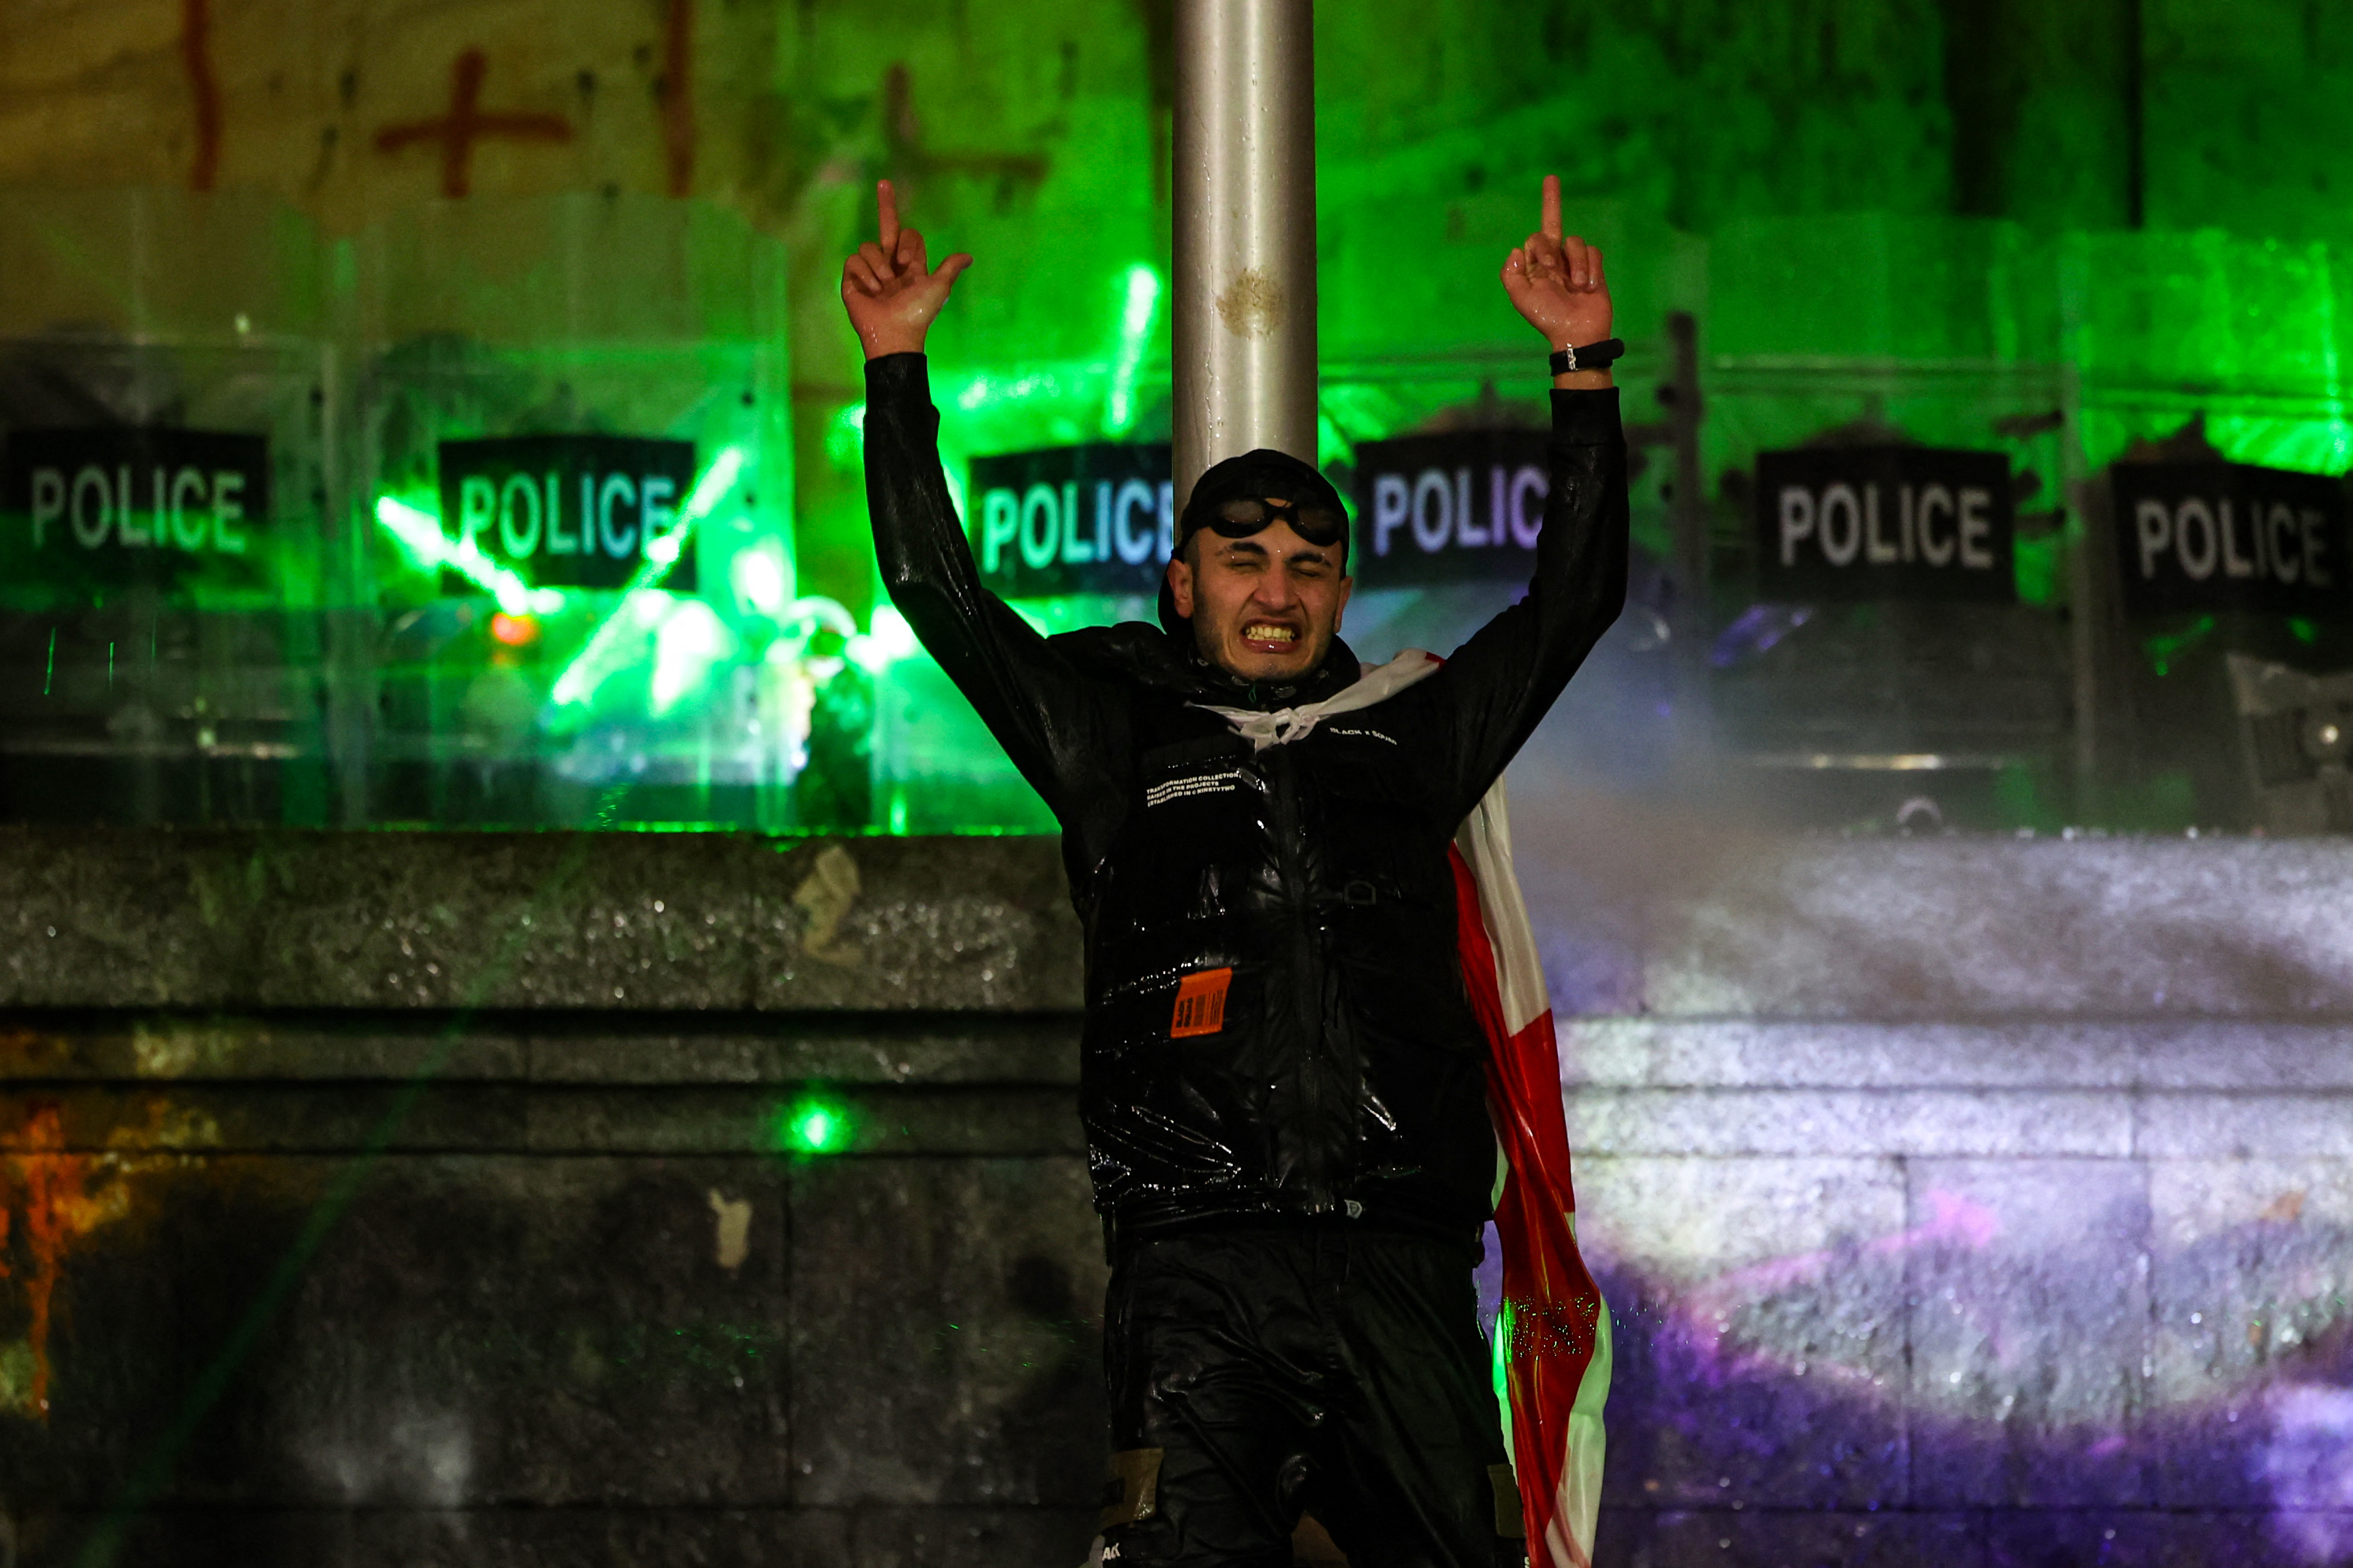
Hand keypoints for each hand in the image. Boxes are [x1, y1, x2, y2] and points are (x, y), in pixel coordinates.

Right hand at [840, 179, 972, 359]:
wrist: (895, 333)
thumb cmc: (918, 313)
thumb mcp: (938, 288)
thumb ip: (950, 268)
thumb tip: (969, 257)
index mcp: (910, 264)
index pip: (908, 234)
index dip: (907, 243)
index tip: (907, 260)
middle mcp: (890, 264)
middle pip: (887, 225)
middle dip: (886, 203)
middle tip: (884, 182)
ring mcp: (870, 271)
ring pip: (869, 247)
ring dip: (879, 268)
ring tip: (884, 288)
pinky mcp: (852, 279)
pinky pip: (854, 260)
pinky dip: (864, 275)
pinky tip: (871, 292)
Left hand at [1501, 176, 1611, 376]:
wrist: (1577, 332)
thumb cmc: (1548, 317)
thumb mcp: (1522, 299)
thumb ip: (1511, 275)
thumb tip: (1515, 250)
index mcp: (1535, 268)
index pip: (1535, 240)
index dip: (1541, 245)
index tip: (1548, 265)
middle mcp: (1554, 261)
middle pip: (1552, 226)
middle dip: (1551, 208)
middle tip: (1553, 212)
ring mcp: (1573, 264)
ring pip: (1575, 242)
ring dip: (1578, 263)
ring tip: (1578, 286)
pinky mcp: (1593, 269)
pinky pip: (1594, 252)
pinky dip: (1592, 268)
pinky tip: (1589, 287)